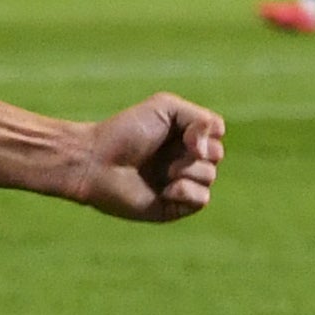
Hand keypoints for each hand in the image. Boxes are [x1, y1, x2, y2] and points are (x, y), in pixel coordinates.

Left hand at [65, 93, 225, 223]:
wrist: (97, 161)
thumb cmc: (125, 132)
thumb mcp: (165, 107)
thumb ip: (199, 118)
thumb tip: (208, 149)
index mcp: (184, 136)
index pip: (217, 132)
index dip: (205, 131)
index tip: (183, 132)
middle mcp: (184, 159)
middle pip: (217, 154)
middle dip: (194, 151)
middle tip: (164, 151)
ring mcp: (180, 183)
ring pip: (209, 176)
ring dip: (187, 170)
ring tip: (162, 171)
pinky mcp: (174, 207)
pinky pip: (202, 199)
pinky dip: (186, 191)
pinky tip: (165, 189)